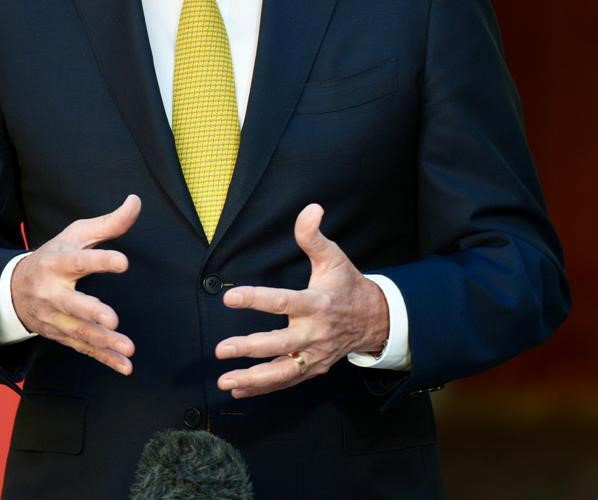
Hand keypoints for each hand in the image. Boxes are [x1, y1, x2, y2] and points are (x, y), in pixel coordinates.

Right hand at [9, 194, 139, 374]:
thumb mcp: (75, 235)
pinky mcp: (62, 335)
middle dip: (91, 313)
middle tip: (111, 319)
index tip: (122, 262)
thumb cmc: (52, 256)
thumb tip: (136, 201)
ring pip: (79, 332)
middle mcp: (53, 293)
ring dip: (104, 342)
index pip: (78, 261)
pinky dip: (105, 360)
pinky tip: (125, 366)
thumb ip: (108, 223)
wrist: (13, 289)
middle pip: (72, 304)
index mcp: (57, 263)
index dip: (100, 261)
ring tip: (128, 348)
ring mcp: (55, 318)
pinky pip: (84, 349)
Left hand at [213, 203, 388, 397]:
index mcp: (316, 304)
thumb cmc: (347, 285)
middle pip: (279, 344)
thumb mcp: (334, 258)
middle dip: (250, 348)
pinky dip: (263, 387)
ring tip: (225, 380)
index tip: (229, 298)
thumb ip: (314, 237)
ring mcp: (315, 354)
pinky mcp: (314, 368)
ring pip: (282, 371)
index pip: (283, 302)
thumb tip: (309, 209)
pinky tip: (239, 388)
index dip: (256, 299)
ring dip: (253, 379)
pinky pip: (287, 380)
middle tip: (221, 349)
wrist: (375, 320)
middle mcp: (314, 333)